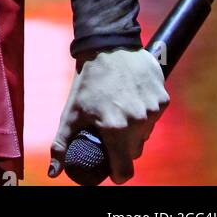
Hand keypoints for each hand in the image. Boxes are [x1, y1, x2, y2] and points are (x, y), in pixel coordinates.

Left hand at [48, 47, 169, 183]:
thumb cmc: (88, 80)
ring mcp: (153, 109)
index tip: (111, 166)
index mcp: (116, 129)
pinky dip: (146, 111)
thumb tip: (53, 172)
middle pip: (135, 151)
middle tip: (111, 128)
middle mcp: (138, 121)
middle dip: (124, 146)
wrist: (108, 44)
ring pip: (146, 133)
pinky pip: (155, 115)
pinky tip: (133, 96)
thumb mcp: (71, 112)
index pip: (125, 170)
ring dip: (136, 128)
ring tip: (120, 108)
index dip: (117, 172)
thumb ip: (62, 144)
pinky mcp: (162, 97)